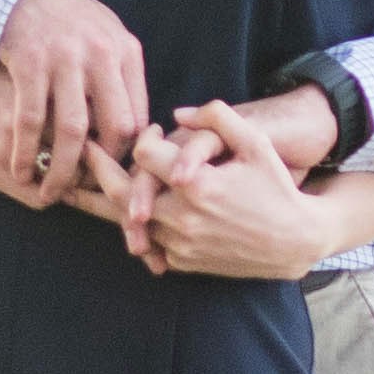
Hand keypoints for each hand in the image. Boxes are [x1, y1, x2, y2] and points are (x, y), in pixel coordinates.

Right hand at [0, 0, 148, 208]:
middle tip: (87, 189)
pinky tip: (22, 170)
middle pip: (115, 128)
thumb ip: (121, 76)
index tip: (113, 173)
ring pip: (73, 130)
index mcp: (126, 52)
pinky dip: (26, 151)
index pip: (138, 116)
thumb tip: (135, 130)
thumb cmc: (68, 20)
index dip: (128, 153)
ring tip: (52, 192)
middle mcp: (101, 54)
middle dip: (102, 167)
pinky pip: (31, 119)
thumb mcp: (106, 37)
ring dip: (63, 169)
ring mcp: (64, 59)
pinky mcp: (29, 64)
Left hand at [94, 83, 327, 260]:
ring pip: (128, 221)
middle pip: (122, 192)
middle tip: (80, 153)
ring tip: (77, 188)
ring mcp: (180, 242)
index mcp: (196, 183)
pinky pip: (148, 241)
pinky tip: (121, 215)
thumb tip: (177, 113)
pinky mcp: (183, 261)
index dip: (142, 138)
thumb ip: (217, 117)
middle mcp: (182, 216)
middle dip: (96, 171)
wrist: (296, 239)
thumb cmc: (276, 186)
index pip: (144, 154)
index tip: (149, 134)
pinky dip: (136, 227)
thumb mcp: (254, 143)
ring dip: (105, 202)